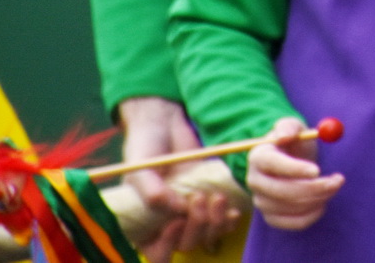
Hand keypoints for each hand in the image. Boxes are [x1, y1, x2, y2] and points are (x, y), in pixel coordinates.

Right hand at [116, 97, 240, 261]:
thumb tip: (175, 209)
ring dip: (215, 223)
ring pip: (207, 236)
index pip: (156, 253)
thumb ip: (152, 191)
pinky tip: (233, 210)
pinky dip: (229, 220)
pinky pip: (222, 223)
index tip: (176, 222)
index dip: (167, 245)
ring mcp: (190, 214)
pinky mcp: (208, 202)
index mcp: (144, 224)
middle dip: (197, 226)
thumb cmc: (145, 148)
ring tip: (218, 198)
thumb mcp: (140, 168)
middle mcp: (167, 224)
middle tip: (200, 198)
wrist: (165, 125)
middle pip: (186, 244)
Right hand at [247, 117, 343, 230]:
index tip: (317, 170)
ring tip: (334, 184)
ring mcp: (261, 201)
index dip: (294, 169)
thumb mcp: (293, 127)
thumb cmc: (294, 141)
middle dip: (314, 187)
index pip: (273, 165)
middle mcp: (255, 181)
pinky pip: (293, 223)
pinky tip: (323, 201)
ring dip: (318, 198)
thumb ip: (289, 126)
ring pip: (291, 207)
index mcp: (258, 156)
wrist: (291, 160)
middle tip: (338, 180)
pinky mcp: (272, 217)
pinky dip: (313, 214)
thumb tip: (285, 135)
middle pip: (281, 190)